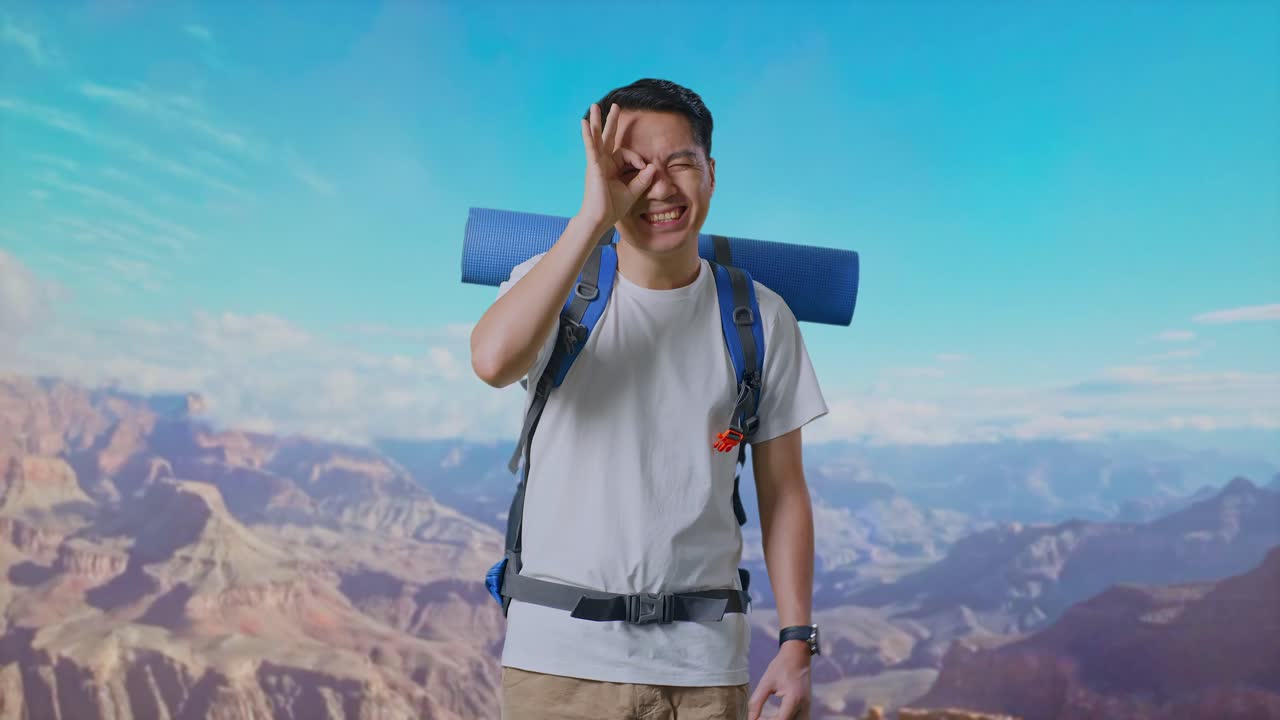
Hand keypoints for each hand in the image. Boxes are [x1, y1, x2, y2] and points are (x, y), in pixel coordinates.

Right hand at [578, 102, 656, 228]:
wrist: (600, 218)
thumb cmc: (612, 208)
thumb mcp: (633, 192)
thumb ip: (643, 179)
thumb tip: (653, 167)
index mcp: (611, 167)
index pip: (626, 153)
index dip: (637, 159)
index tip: (643, 168)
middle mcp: (602, 162)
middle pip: (607, 137)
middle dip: (611, 121)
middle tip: (616, 106)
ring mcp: (596, 163)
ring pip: (597, 138)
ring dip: (596, 121)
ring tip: (595, 106)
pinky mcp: (593, 166)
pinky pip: (590, 147)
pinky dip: (587, 135)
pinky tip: (584, 123)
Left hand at [748, 642, 811, 719]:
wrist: (798, 655)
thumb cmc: (781, 666)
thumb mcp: (766, 682)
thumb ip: (756, 702)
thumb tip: (751, 718)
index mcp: (794, 699)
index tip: (756, 718)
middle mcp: (804, 706)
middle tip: (762, 717)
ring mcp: (807, 707)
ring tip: (769, 717)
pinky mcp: (807, 706)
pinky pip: (799, 719)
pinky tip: (777, 717)